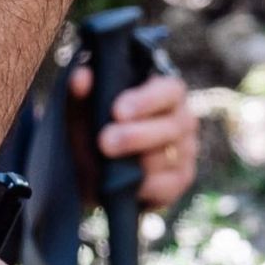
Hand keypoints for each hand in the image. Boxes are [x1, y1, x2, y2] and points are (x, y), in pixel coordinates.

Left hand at [70, 62, 198, 212]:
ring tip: (110, 166)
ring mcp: (185, 151)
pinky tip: (127, 185)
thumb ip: (80, 92)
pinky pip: (169, 185)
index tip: (117, 111)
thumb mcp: (81, 111)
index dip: (147, 100)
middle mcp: (182, 120)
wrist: (89, 170)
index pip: (170, 91)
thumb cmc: (93, 129)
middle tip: (105, 142)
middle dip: (136, 136)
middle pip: (172, 126)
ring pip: (169, 158)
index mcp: (165, 94)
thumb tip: (81, 77)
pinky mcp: (180, 180)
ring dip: (137, 163)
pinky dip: (146, 187)